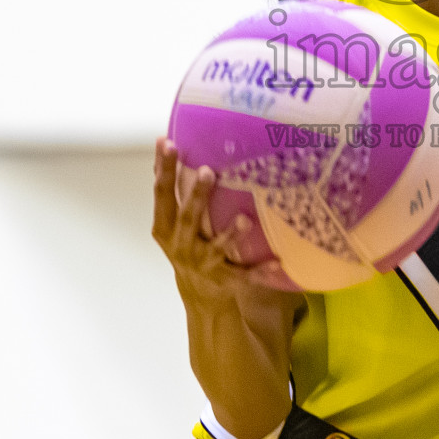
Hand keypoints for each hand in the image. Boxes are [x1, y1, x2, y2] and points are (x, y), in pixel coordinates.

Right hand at [152, 138, 289, 302]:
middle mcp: (181, 246)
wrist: (199, 296)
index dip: (163, 169)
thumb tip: (163, 142)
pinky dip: (260, 271)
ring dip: (230, 235)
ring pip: (216, 248)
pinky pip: (245, 275)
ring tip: (244, 219)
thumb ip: (169, 188)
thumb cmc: (185, 245)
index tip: (166, 143)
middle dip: (196, 197)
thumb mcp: (169, 222)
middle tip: (206, 171)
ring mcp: (204, 264)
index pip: (162, 194)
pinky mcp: (226, 280)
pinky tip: (277, 263)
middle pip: (187, 219)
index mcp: (166, 228)